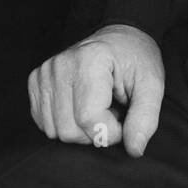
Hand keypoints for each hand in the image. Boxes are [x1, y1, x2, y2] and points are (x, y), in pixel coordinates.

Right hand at [27, 24, 164, 156]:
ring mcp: (45, 73)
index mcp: (90, 59)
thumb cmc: (136, 60)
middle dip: (96, 131)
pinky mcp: (36, 82)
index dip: (112, 131)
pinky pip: (45, 125)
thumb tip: (134, 149)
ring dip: (81, 130)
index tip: (124, 117)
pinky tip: (81, 106)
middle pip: (69, 130)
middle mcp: (61, 64)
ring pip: (56, 132)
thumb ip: (145, 117)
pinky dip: (66, 124)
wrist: (120, 39)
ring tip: (98, 106)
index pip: (90, 119)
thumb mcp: (152, 84)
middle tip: (112, 109)